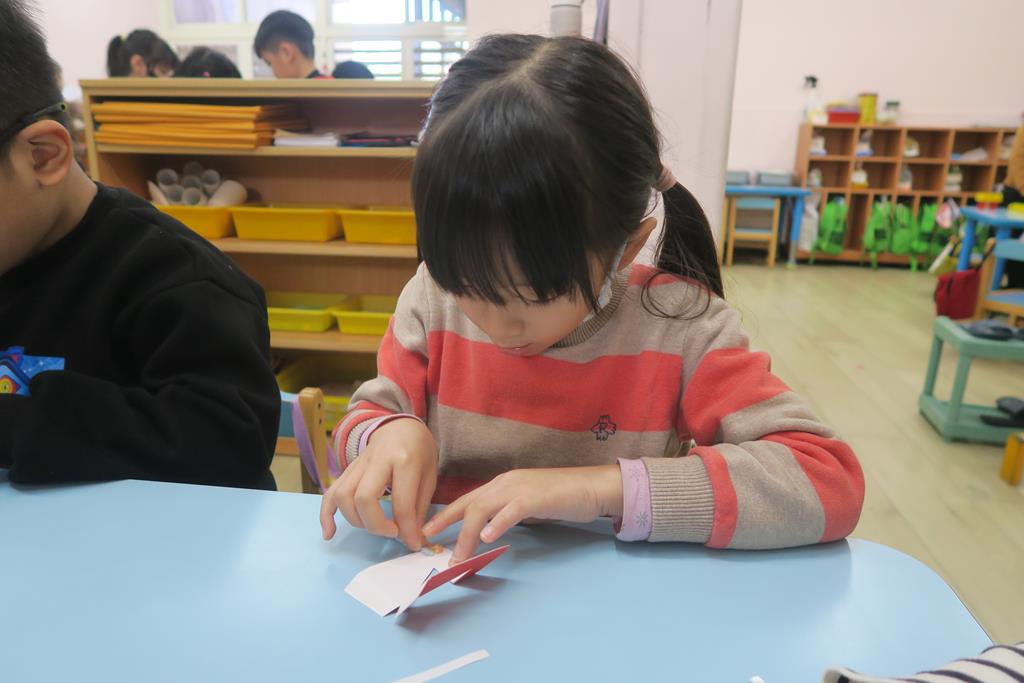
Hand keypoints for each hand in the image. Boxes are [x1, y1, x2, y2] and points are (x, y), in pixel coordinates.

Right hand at [320, 418, 437, 549]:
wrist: (402, 426)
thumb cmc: (420, 451)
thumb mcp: (430, 476)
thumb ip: (420, 508)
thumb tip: (412, 539)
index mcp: (404, 460)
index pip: (401, 503)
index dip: (407, 530)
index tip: (413, 543)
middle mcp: (377, 460)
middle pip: (363, 498)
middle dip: (376, 525)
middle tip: (392, 531)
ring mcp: (358, 463)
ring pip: (342, 496)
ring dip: (356, 520)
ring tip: (373, 527)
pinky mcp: (347, 470)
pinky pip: (330, 493)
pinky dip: (326, 515)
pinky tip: (330, 534)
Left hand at [422, 465, 622, 563]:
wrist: (592, 486)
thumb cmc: (563, 497)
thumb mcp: (528, 505)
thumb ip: (508, 513)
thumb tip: (489, 531)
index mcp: (503, 484)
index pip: (468, 500)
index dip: (446, 515)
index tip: (428, 531)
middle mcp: (506, 483)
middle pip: (469, 504)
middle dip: (446, 524)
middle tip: (430, 543)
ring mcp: (520, 488)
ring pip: (484, 508)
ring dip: (467, 534)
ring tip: (458, 555)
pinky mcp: (536, 498)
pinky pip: (511, 510)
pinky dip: (498, 524)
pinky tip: (488, 538)